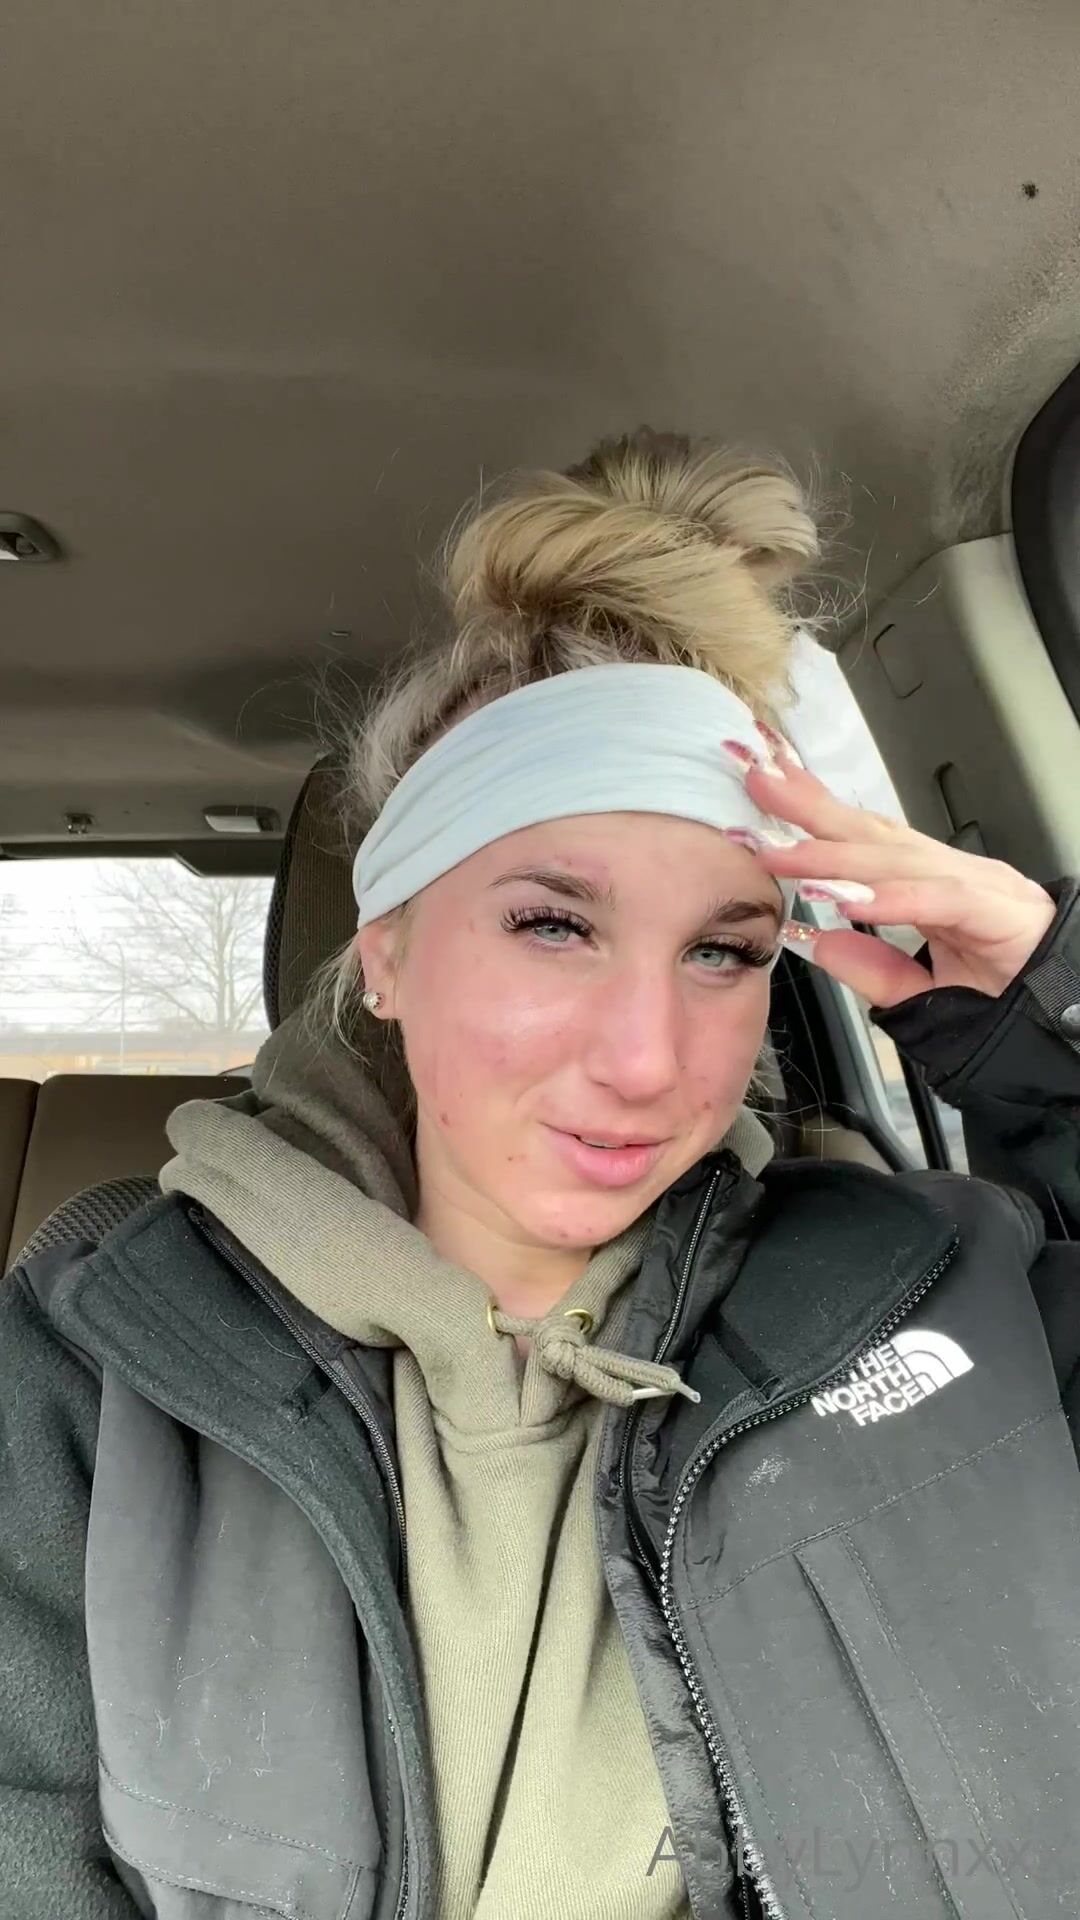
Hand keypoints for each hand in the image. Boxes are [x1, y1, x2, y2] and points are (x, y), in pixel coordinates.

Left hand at [732, 729, 1056, 1008]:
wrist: (1069, 1023)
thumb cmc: (1006, 996)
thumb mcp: (920, 989)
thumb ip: (870, 967)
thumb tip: (818, 940)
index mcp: (932, 882)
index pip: (864, 837)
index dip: (811, 813)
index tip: (760, 792)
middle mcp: (953, 872)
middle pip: (872, 831)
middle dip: (809, 806)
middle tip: (755, 781)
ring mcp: (979, 886)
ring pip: (896, 860)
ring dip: (832, 854)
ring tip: (780, 852)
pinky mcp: (1001, 913)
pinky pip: (941, 900)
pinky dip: (894, 899)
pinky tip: (852, 899)